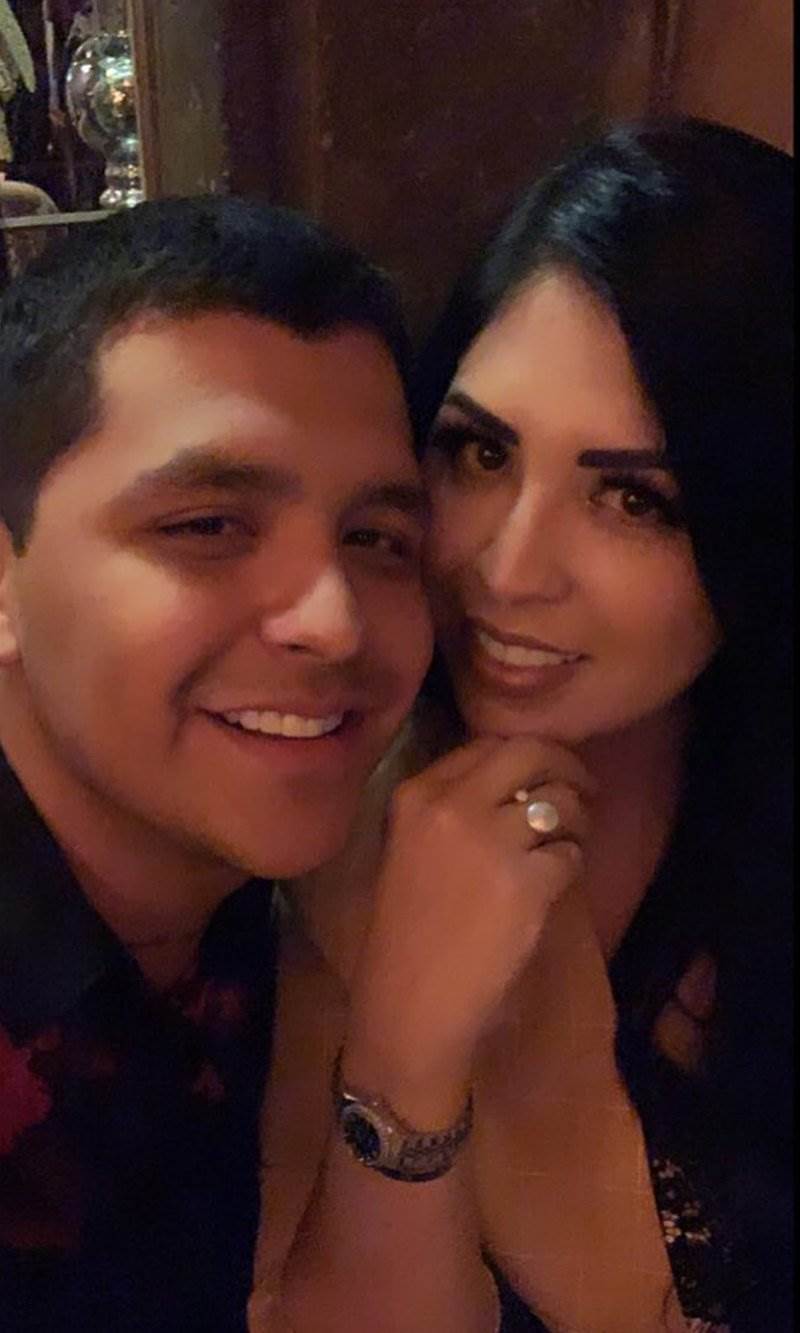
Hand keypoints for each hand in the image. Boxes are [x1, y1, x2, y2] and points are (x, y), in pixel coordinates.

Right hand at [344, 735, 592, 1121]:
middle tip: (583, 792)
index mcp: (416, 794)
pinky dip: (571, 865)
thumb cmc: (408, 933)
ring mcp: (490, 841)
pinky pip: (570, 853)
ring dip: (576, 822)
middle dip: (566, 768)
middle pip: (531, 754)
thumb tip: (521, 781)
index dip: (527, 756)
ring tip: (567, 844)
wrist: (411, 1001)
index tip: (542, 774)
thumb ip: (453, 807)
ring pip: (561, 803)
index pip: (487, 743)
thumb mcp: (411, 849)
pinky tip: (555, 884)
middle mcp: (452, 804)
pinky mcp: (526, 881)